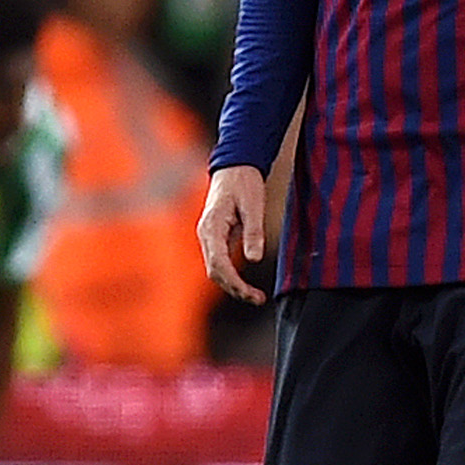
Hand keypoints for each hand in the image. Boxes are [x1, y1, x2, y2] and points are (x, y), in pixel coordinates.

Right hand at [199, 164, 270, 303]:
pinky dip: (231, 276)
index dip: (235, 283)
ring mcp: (208, 237)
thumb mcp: (254, 204)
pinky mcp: (215, 237)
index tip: (252, 294)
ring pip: (216, 269)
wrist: (234, 165)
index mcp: (211, 227)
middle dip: (235, 289)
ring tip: (256, 296)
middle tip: (259, 299)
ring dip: (233, 285)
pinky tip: (246, 284)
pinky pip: (220, 262)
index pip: (218, 263)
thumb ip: (253, 231)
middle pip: (214, 271)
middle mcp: (205, 234)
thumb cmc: (244, 182)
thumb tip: (253, 259)